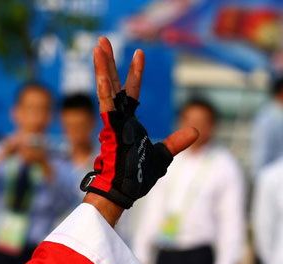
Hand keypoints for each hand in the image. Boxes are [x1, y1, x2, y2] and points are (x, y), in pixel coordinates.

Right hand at [83, 37, 198, 225]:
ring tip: (98, 46)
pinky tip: (103, 74)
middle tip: (103, 41)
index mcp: (127, 122)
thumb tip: (196, 130)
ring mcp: (112, 122)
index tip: (139, 54)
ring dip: (103, 67)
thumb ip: (177, 141)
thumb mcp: (162, 155)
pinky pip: (107, 105)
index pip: (130, 92)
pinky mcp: (110, 128)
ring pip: (107, 89)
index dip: (134, 73)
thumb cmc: (136, 177)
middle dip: (108, 62)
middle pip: (113, 84)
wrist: (125, 191)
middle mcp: (117, 119)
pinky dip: (105, 89)